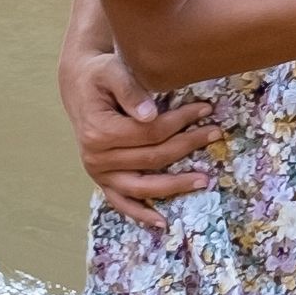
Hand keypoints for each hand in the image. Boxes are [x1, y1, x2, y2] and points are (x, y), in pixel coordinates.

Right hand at [65, 27, 216, 212]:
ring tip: (205, 179)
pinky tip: (162, 222)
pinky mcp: (102, 180)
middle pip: (153, 157)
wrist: (79, 85)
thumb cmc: (99, 76)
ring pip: (143, 185)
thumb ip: (131, 91)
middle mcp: (96, 157)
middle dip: (188, 145)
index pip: (151, 132)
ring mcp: (99, 173)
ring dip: (175, 186)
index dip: (181, 121)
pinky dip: (141, 214)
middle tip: (215, 133)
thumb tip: (151, 114)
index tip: (206, 109)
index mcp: (99, 132)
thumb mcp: (112, 72)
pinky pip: (121, 202)